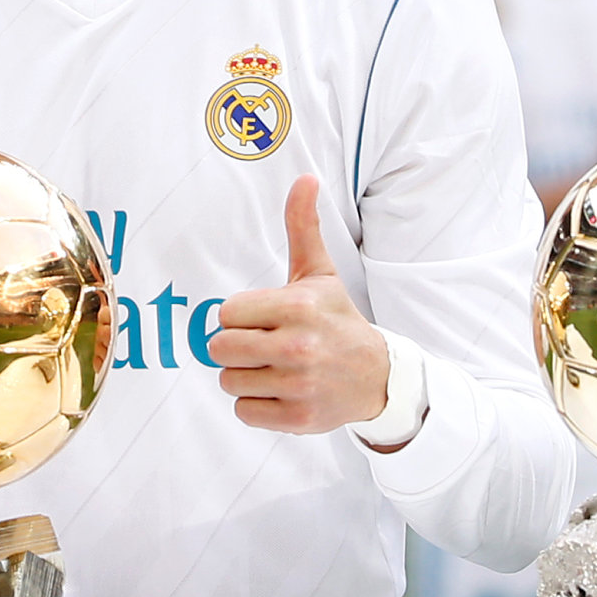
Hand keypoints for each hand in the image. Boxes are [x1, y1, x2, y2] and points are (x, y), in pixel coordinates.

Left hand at [206, 178, 391, 436]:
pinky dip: (257, 405)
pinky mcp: (298, 418)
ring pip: (229, 381)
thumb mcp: (320, 273)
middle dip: (237, 347)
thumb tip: (305, 177)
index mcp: (297, 306)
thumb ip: (303, 227)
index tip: (265, 319)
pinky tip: (282, 391)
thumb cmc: (336, 319)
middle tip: (265, 345)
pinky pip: (244, 411)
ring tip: (276, 369)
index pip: (225, 313)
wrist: (377, 376)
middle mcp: (297, 346)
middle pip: (220, 348)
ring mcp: (298, 385)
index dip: (240, 317)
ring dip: (246, 377)